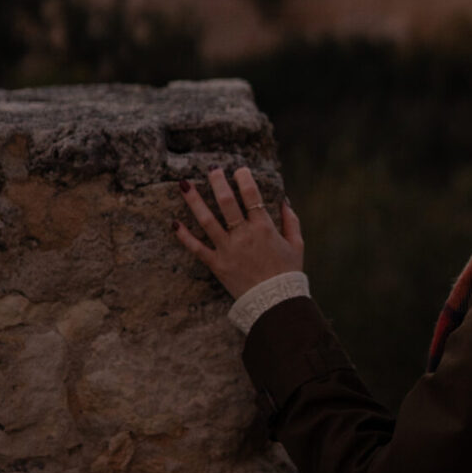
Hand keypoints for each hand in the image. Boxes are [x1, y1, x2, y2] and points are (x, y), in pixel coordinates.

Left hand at [173, 165, 303, 299]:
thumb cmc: (287, 273)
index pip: (252, 196)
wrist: (275, 302)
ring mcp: (228, 250)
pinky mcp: (217, 265)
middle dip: (218, 183)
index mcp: (264, 228)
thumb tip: (284, 200)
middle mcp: (244, 235)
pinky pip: (197, 249)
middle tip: (211, 169)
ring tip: (184, 184)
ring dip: (194, 201)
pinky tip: (175, 223)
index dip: (245, 180)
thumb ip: (291, 221)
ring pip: (207, 221)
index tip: (239, 170)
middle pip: (227, 203)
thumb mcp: (297, 245)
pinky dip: (185, 236)